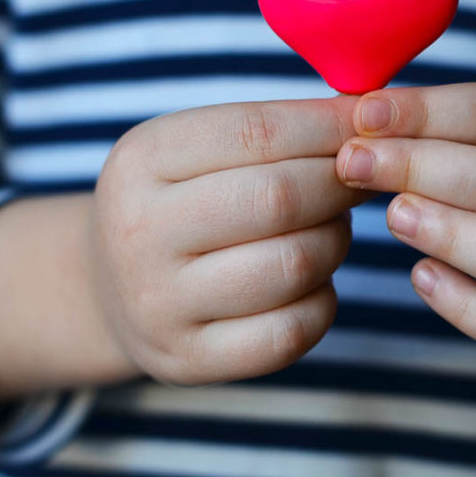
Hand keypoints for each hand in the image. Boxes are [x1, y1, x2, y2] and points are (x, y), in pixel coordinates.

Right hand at [90, 97, 367, 384]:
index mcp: (140, 162)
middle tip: (357, 182)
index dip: (328, 128)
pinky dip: (322, 301)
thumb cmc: (176, 205)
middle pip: (279, 200)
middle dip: (339, 186)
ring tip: (329, 229)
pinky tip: (312, 282)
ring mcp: (160, 306)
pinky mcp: (189, 360)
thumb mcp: (193, 151)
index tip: (367, 126)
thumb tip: (368, 116)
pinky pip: (290, 332)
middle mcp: (139, 234)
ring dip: (335, 242)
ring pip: (294, 265)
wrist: (108, 289)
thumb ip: (271, 132)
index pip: (257, 134)